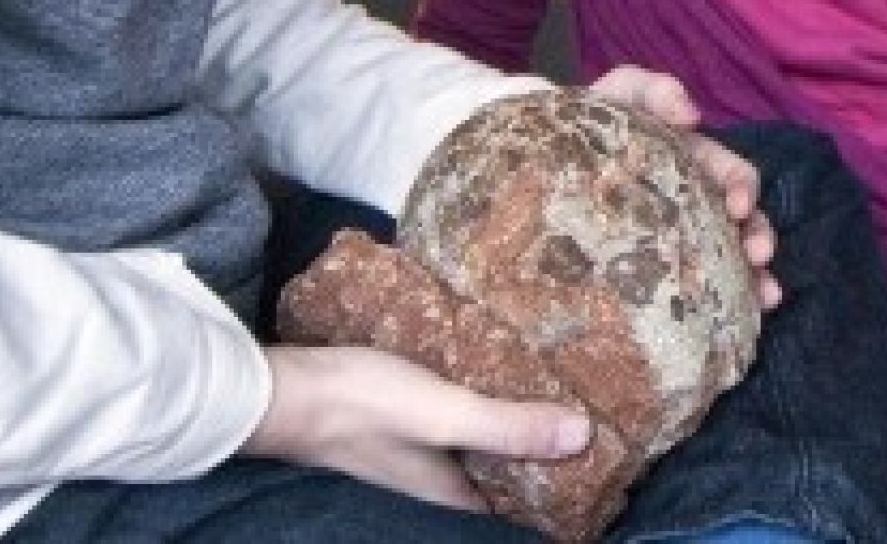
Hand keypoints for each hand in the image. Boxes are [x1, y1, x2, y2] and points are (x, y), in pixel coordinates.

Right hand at [241, 344, 590, 510]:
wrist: (286, 390)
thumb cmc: (364, 406)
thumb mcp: (443, 412)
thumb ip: (507, 425)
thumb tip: (583, 436)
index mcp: (452, 500)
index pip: (520, 510)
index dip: (558, 490)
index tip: (601, 460)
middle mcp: (435, 490)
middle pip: (499, 479)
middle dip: (535, 454)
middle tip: (581, 413)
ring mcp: (411, 460)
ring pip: (475, 453)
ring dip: (505, 428)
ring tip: (546, 390)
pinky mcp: (395, 429)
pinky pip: (450, 428)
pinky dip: (473, 410)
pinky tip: (483, 375)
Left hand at [588, 66, 778, 307]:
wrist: (549, 154)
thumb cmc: (597, 121)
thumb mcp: (622, 93)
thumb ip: (653, 89)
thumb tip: (691, 115)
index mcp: (694, 161)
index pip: (733, 174)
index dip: (743, 188)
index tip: (737, 206)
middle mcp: (697, 198)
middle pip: (743, 220)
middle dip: (759, 235)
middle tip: (756, 254)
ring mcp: (683, 232)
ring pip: (733, 255)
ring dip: (757, 273)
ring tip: (764, 293)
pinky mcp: (662, 262)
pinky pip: (703, 280)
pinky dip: (733, 295)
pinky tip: (747, 310)